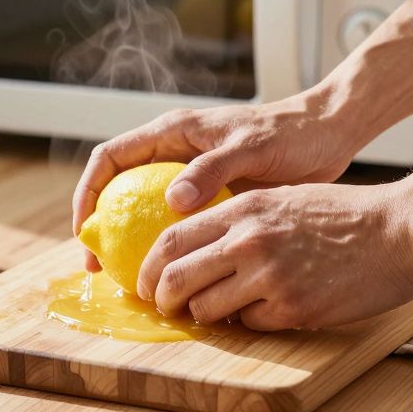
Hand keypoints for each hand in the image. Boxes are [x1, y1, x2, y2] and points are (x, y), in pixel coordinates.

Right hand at [72, 90, 363, 271]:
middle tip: (97, 266)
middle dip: (101, 226)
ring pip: (142, 208)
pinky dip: (164, 247)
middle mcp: (173, 152)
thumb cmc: (290, 135)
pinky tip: (169, 276)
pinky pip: (174, 223)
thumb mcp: (250, 148)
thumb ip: (211, 169)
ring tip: (125, 279)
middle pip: (119, 188)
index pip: (110, 158)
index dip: (90, 191)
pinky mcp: (209, 194)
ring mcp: (189, 175)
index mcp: (172, 132)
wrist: (326, 135)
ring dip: (129, 241)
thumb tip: (172, 200)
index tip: (85, 228)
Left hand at [136, 182, 412, 329]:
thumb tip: (200, 246)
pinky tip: (265, 312)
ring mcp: (270, 277)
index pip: (172, 240)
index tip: (145, 281)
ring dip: (205, 316)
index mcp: (243, 210)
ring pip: (208, 309)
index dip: (149, 267)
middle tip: (165, 308)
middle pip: (176, 278)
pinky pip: (250, 326)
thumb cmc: (345, 214)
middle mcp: (249, 241)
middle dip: (162, 299)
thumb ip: (240, 218)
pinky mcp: (293, 309)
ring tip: (217, 313)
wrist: (399, 231)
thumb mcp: (283, 199)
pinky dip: (250, 324)